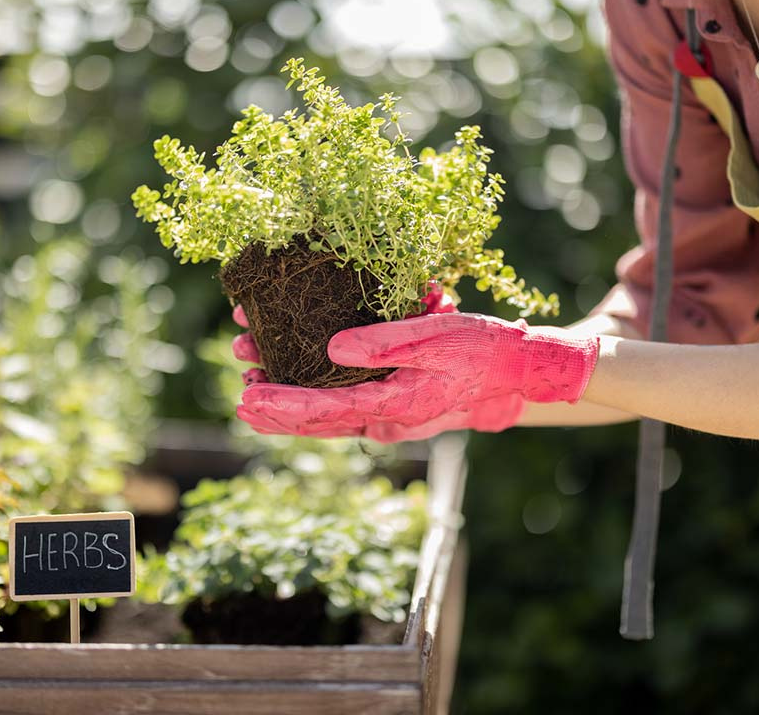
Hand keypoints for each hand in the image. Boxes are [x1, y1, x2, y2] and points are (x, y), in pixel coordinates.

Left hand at [235, 294, 595, 441]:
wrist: (518, 373)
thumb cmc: (482, 348)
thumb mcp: (436, 335)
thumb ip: (384, 343)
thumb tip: (332, 348)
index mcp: (395, 406)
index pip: (326, 410)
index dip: (282, 405)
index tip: (246, 398)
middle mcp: (388, 421)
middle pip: (320, 423)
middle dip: (276, 410)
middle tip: (239, 399)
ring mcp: (391, 419)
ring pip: (330, 419)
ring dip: (291, 407)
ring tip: (254, 389)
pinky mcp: (395, 408)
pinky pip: (346, 411)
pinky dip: (316, 401)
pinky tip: (296, 390)